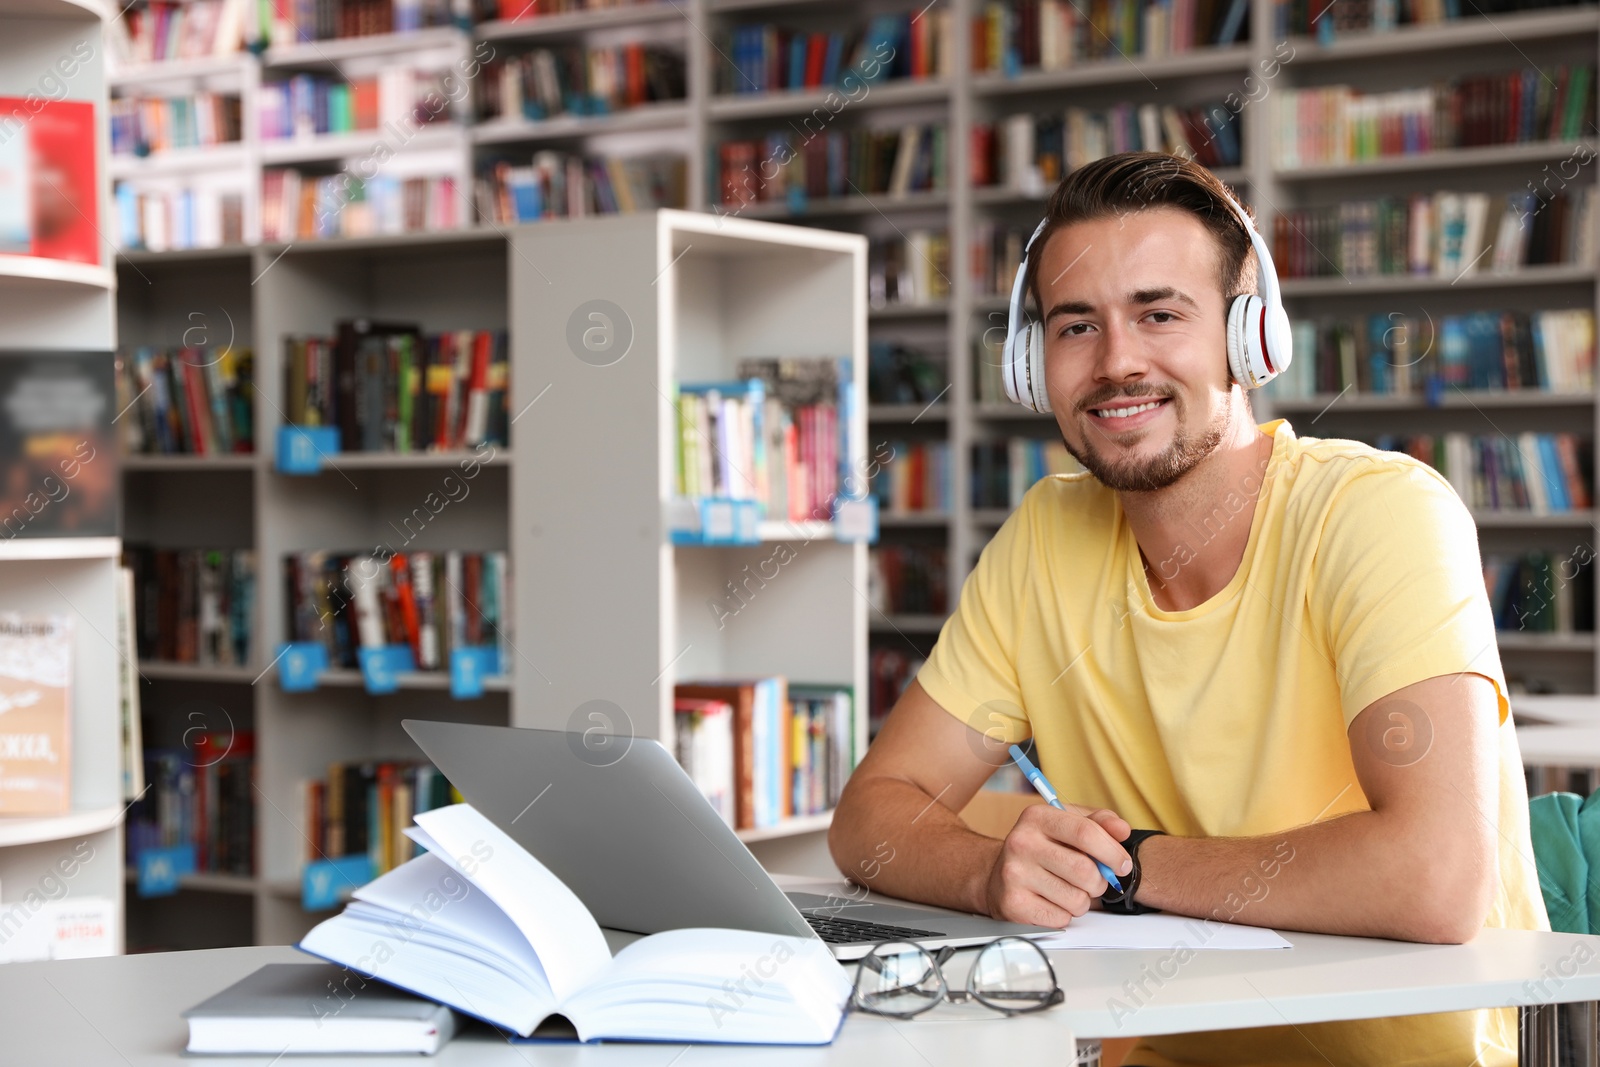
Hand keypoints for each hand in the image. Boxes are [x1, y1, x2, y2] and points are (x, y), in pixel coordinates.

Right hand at [984, 803, 1131, 925]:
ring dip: (1082, 901)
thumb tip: (1121, 830)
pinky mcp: (1013, 904)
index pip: (1085, 832)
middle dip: (1099, 882)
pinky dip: (1065, 915)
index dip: (1112, 852)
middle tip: (1094, 881)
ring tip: (1069, 890)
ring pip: (1076, 899)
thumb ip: (1099, 823)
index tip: (1122, 865)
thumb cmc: (1041, 849)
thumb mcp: (1067, 826)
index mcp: (1037, 817)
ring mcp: (1014, 874)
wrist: (998, 876)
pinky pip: (1061, 918)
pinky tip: (1052, 902)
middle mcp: (1021, 842)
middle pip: (1084, 870)